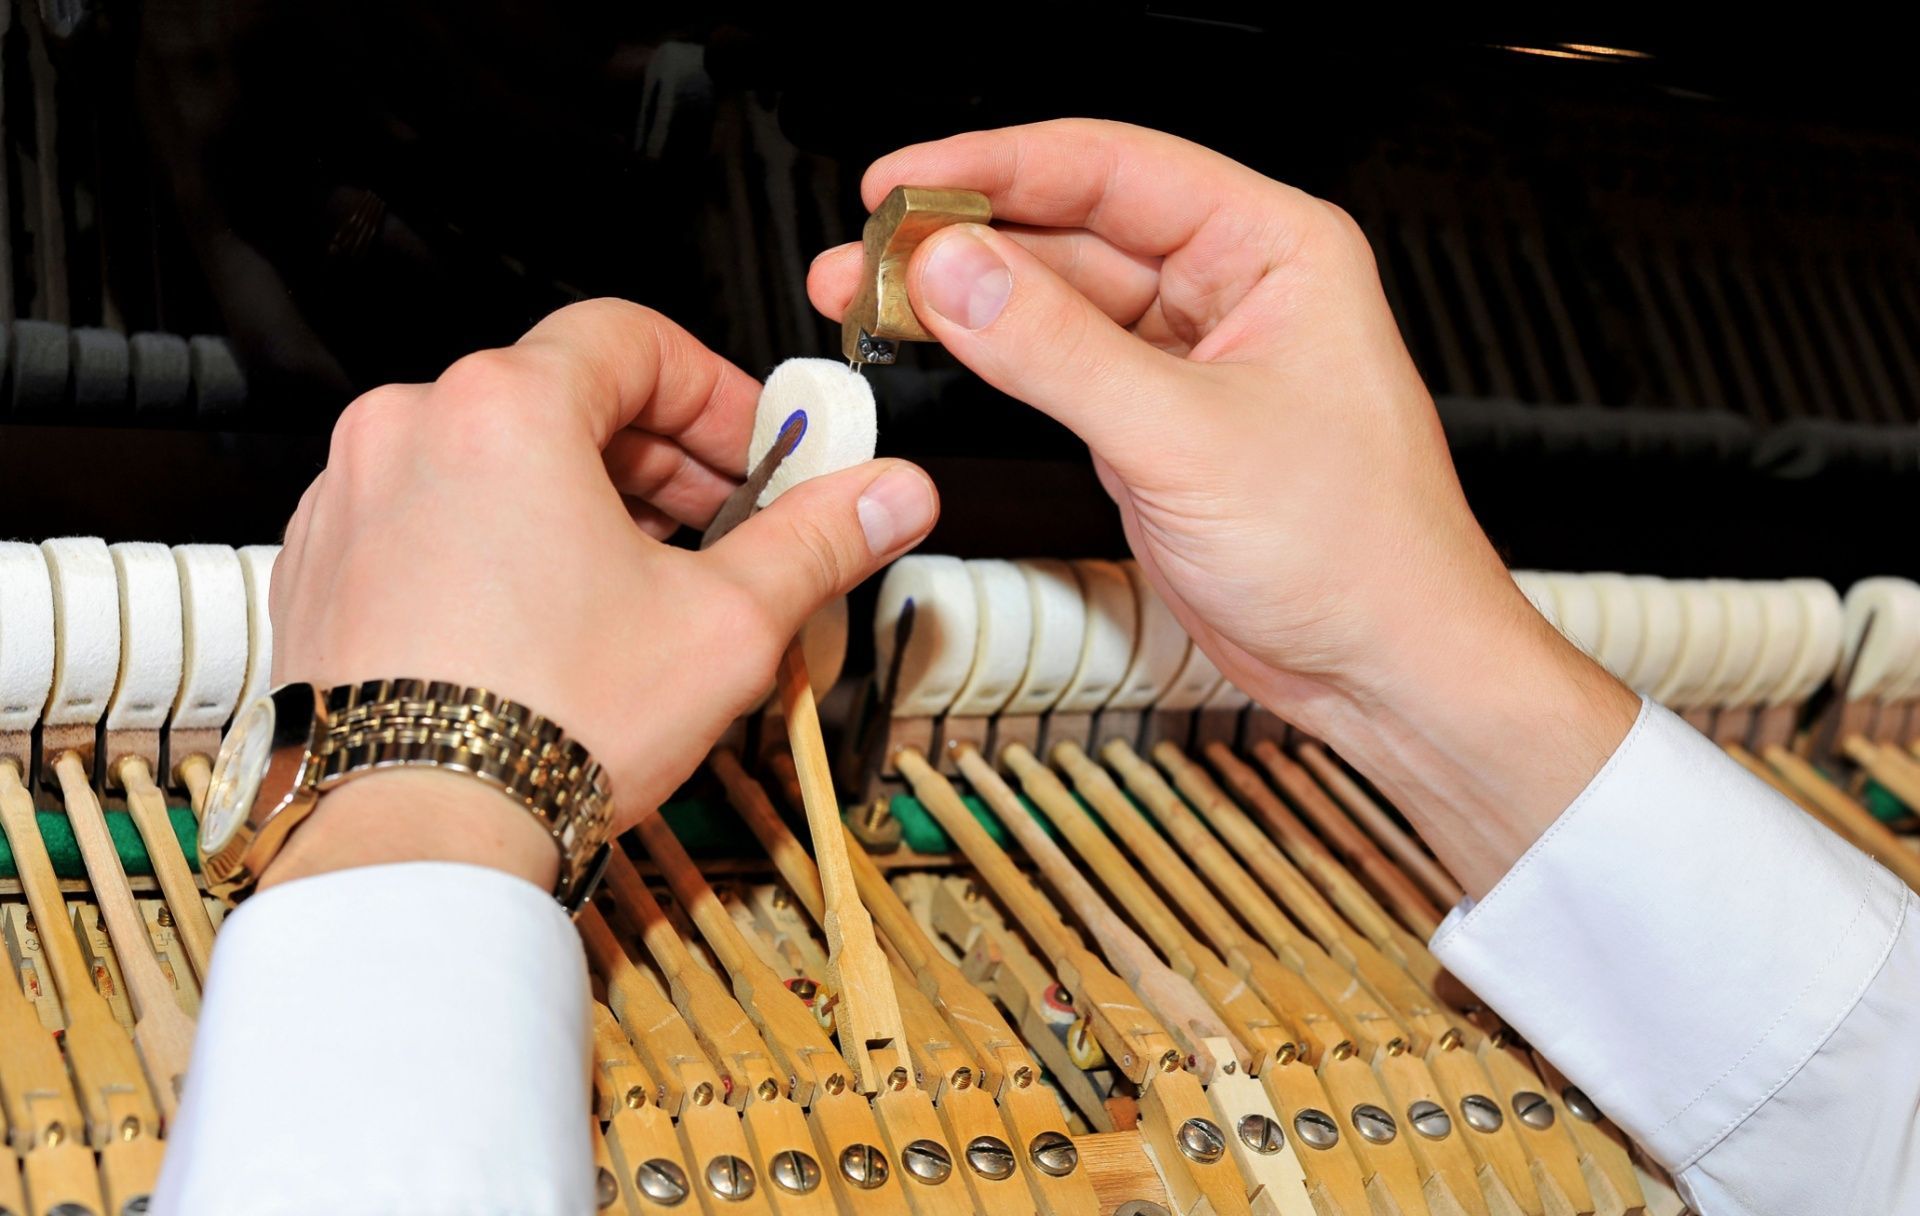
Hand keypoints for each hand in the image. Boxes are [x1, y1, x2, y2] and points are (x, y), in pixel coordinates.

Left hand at [260, 300, 938, 889]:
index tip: (759, 453)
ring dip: (582, 503)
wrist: (416, 843)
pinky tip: (552, 622)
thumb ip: (818, 541)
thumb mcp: (726, 624)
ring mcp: (350, 499)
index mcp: (504, 408)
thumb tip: (892, 495)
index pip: (634, 340)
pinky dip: (501, 543)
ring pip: (496, 461)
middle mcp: (408, 430)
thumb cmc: (547, 727)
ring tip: (644, 589)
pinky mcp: (320, 568)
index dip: (719, 395)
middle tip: (727, 527)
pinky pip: (432, 518)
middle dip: (662, 461)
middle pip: (564, 398)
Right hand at [809, 121, 1634, 894]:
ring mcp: (1186, 359)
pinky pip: (1058, 368)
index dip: (996, 165)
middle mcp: (1229, 290)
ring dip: (964, 303)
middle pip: (1071, 230)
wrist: (1385, 668)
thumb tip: (958, 274)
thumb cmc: (1357, 551)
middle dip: (961, 240)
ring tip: (869, 299)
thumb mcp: (1187, 437)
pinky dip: (993, 362)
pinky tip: (933, 349)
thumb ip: (1058, 351)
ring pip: (1054, 302)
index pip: (1113, 167)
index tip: (905, 182)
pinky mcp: (1154, 425)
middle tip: (864, 252)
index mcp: (1272, 249)